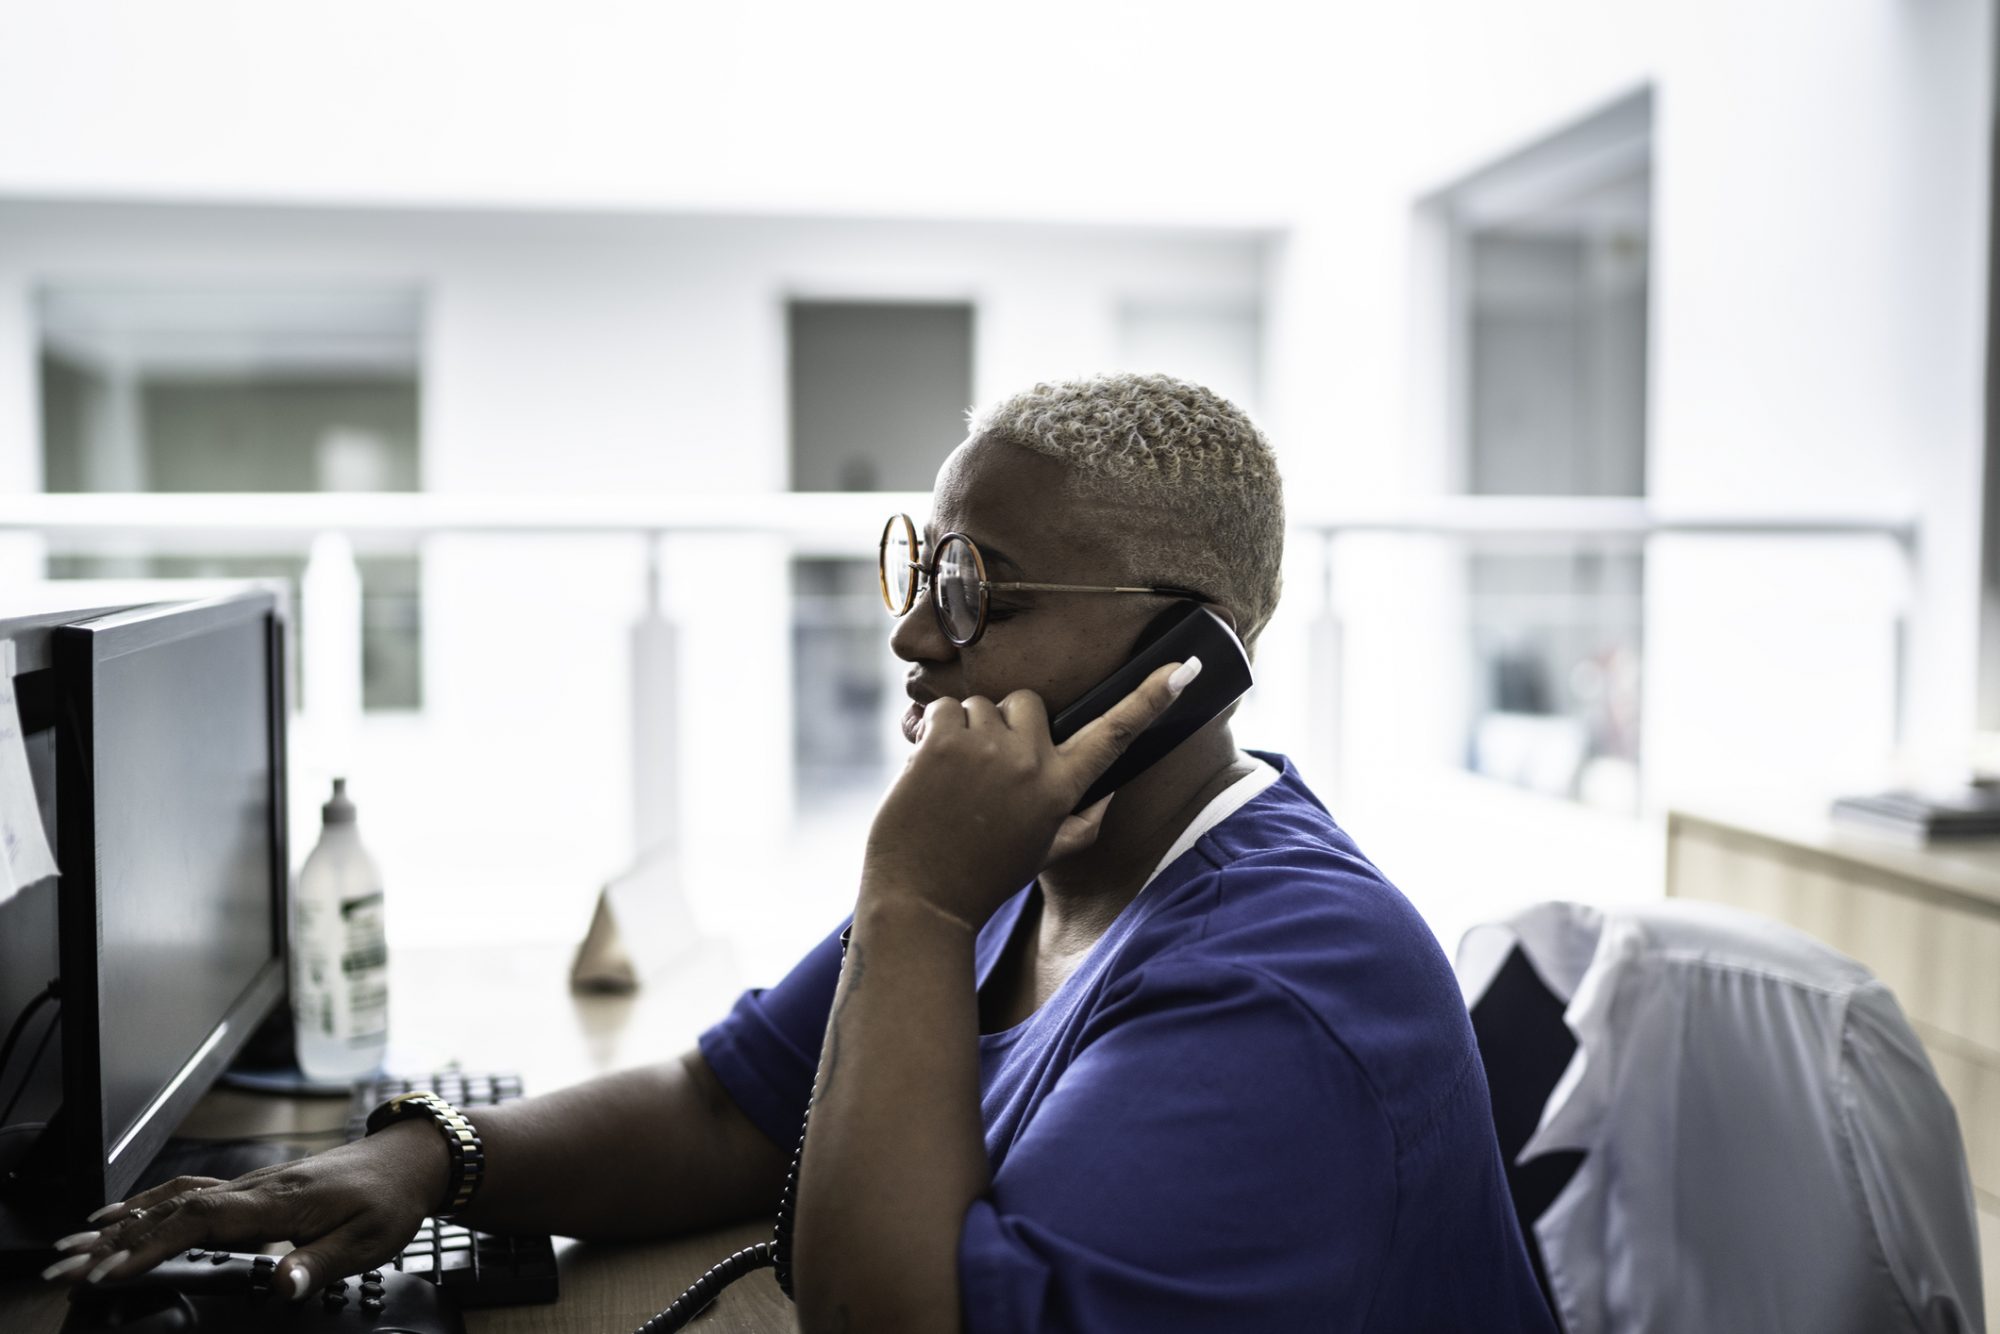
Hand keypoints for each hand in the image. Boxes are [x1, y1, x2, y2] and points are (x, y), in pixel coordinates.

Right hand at [41, 1120, 447, 1298]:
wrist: (410, 1161)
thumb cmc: (389, 1201)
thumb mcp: (367, 1241)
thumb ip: (319, 1263)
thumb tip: (281, 1285)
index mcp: (277, 1203)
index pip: (199, 1222)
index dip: (152, 1246)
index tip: (111, 1271)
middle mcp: (255, 1190)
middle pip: (170, 1210)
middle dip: (114, 1239)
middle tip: (63, 1266)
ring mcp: (251, 1187)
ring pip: (173, 1200)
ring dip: (122, 1222)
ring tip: (73, 1244)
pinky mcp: (253, 1190)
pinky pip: (190, 1194)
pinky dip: (149, 1204)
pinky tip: (123, 1215)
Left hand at [862, 657, 1198, 931]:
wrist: (922, 899)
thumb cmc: (984, 876)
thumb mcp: (1045, 852)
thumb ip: (1084, 820)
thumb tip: (1109, 788)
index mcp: (1063, 789)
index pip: (1115, 733)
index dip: (1150, 698)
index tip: (1184, 668)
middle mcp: (1032, 763)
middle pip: (1030, 703)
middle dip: (1009, 725)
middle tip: (987, 770)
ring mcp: (988, 749)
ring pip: (981, 705)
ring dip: (966, 731)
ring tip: (952, 779)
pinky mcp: (944, 741)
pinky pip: (943, 708)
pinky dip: (931, 731)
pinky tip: (927, 771)